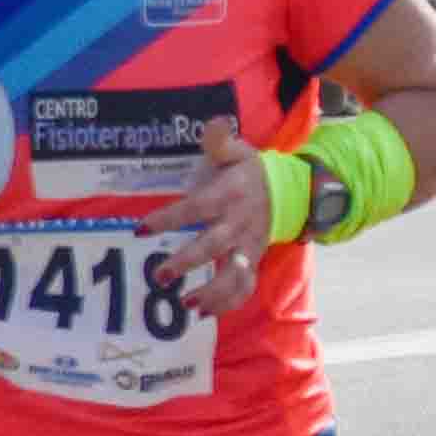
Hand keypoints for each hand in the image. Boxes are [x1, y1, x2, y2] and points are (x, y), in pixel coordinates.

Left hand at [153, 116, 279, 305]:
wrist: (293, 192)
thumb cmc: (251, 172)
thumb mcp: (238, 152)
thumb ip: (220, 140)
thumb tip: (213, 122)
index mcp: (231, 195)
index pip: (198, 208)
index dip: (170, 218)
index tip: (142, 229)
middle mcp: (240, 224)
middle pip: (213, 246)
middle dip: (188, 262)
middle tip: (160, 275)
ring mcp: (248, 246)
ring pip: (234, 275)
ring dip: (212, 292)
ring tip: (187, 305)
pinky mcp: (253, 261)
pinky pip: (245, 287)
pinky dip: (228, 303)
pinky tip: (204, 314)